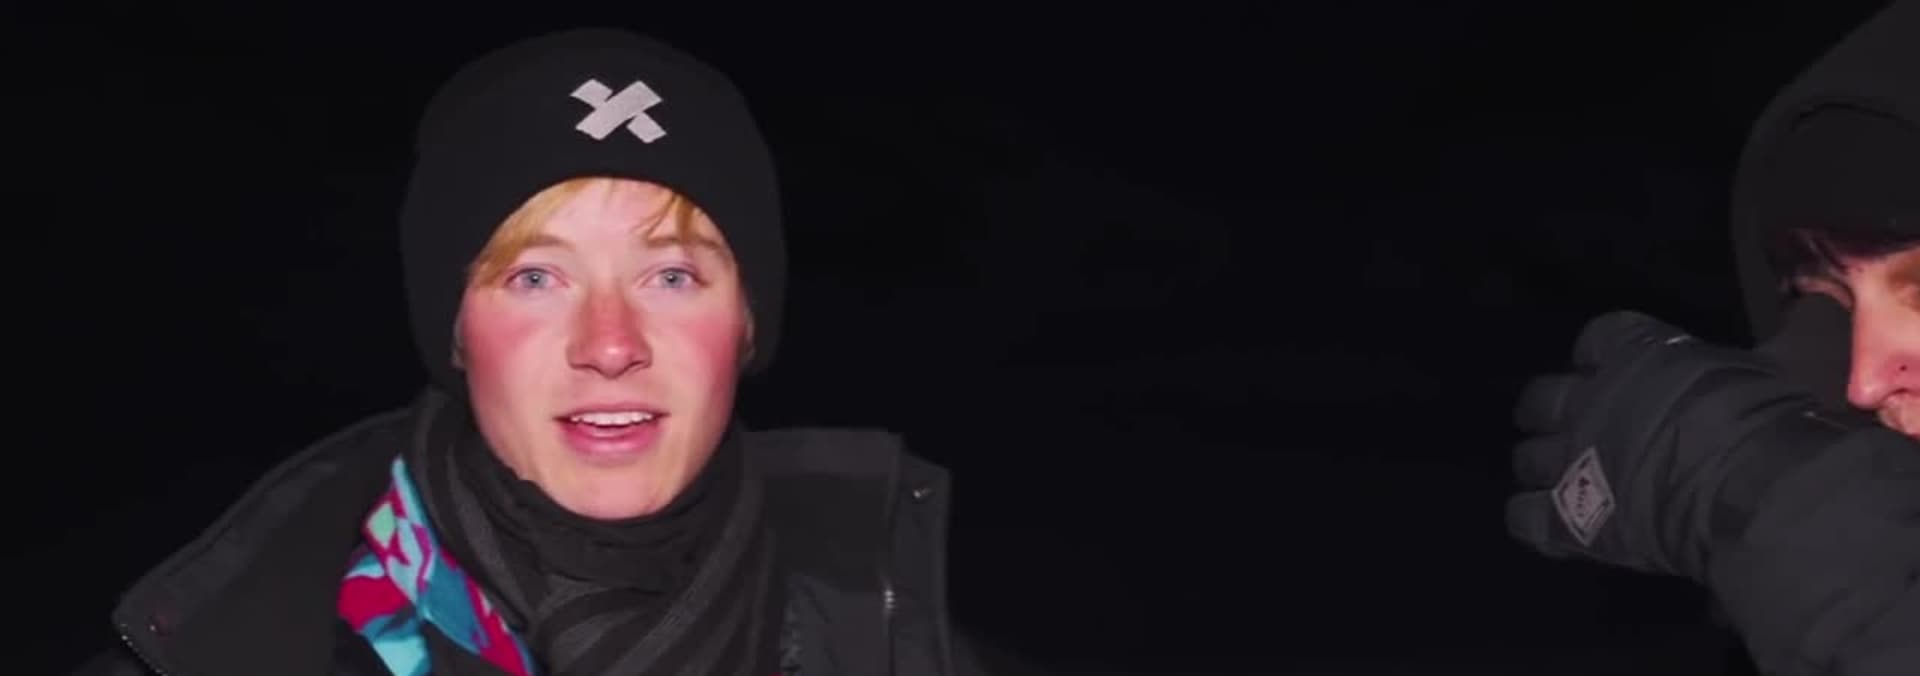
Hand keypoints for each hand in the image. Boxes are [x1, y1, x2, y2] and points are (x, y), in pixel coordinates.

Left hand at [1506, 310, 1846, 578]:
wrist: (1758, 488)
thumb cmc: (1774, 416)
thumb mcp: (1794, 356)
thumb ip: (1792, 329)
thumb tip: (1817, 302)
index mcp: (1635, 350)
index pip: (1598, 338)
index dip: (1603, 355)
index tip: (1616, 368)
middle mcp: (1589, 398)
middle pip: (1540, 397)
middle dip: (1549, 411)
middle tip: (1573, 427)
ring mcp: (1571, 456)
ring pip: (1527, 457)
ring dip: (1542, 467)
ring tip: (1564, 480)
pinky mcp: (1567, 515)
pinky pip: (1522, 517)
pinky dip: (1530, 521)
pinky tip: (1548, 526)